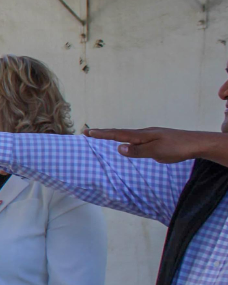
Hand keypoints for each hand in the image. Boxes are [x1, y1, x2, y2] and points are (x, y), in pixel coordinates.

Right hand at [84, 126, 216, 163]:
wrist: (197, 143)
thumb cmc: (177, 148)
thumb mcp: (156, 152)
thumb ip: (137, 151)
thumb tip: (118, 148)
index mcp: (141, 136)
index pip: (117, 134)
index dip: (102, 134)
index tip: (87, 132)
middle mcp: (144, 133)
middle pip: (120, 132)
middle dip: (103, 133)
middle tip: (88, 132)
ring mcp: (150, 135)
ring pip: (128, 135)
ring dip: (113, 135)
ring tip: (103, 136)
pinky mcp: (156, 139)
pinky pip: (136, 138)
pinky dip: (125, 139)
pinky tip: (128, 143)